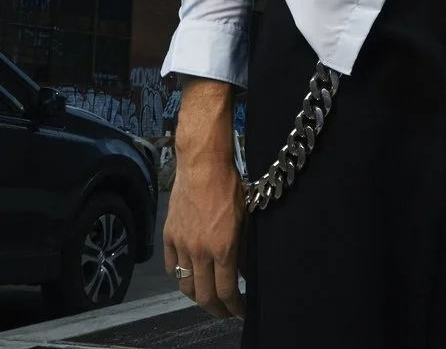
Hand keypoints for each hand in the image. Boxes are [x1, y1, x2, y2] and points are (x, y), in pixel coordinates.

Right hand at [163, 157, 246, 317]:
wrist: (202, 164)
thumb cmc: (228, 185)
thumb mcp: (245, 218)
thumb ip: (243, 249)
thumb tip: (242, 272)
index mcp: (223, 247)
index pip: (227, 291)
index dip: (234, 307)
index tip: (240, 312)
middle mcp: (200, 251)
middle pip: (204, 296)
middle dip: (217, 309)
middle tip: (225, 311)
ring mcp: (182, 244)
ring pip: (185, 285)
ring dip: (197, 296)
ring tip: (208, 296)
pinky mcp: (169, 236)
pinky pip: (172, 267)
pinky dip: (180, 275)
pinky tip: (190, 273)